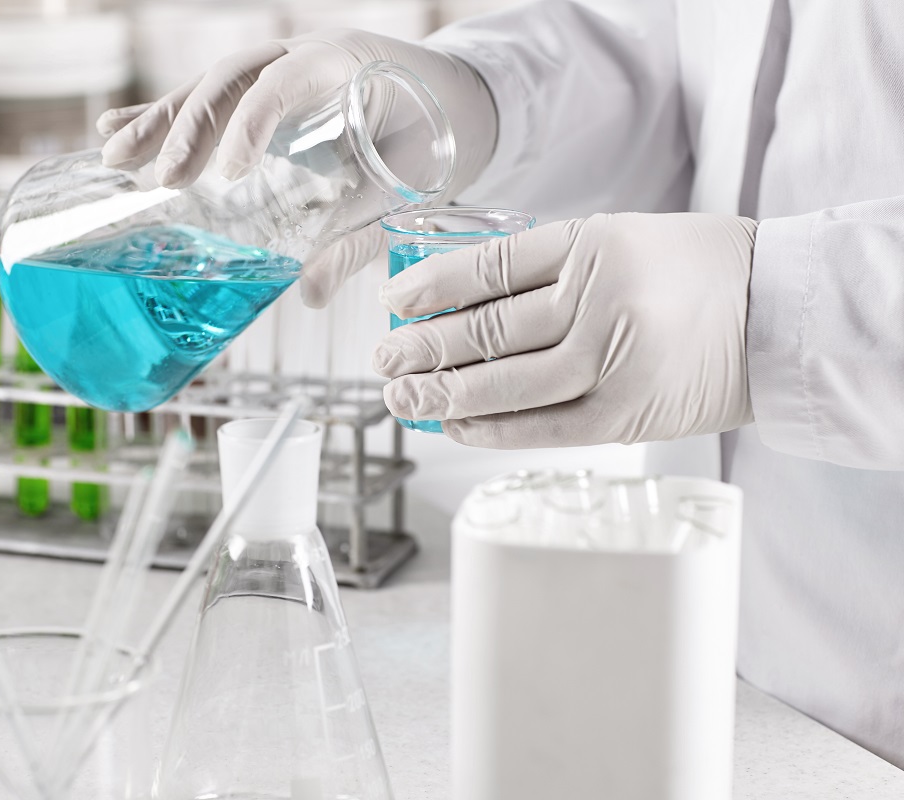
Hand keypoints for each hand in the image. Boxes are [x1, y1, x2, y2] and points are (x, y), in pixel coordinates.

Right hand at [97, 29, 496, 307]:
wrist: (447, 102)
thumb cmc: (428, 140)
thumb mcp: (400, 190)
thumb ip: (356, 238)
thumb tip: (311, 295)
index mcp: (341, 64)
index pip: (282, 83)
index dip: (250, 126)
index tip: (228, 175)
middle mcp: (298, 56)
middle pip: (228, 79)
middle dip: (187, 126)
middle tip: (161, 178)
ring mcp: (273, 69)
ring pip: (205, 87)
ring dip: (159, 121)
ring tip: (114, 157)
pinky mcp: (256, 91)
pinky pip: (203, 100)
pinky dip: (159, 115)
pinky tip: (114, 133)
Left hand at [373, 213, 758, 447]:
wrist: (776, 315)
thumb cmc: (692, 273)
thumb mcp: (621, 238)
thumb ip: (548, 266)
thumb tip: (459, 301)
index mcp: (595, 243)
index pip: (489, 266)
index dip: (431, 287)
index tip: (394, 302)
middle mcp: (599, 299)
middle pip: (487, 329)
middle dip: (423, 348)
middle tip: (382, 360)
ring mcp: (613, 360)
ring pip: (505, 382)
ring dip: (444, 394)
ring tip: (402, 397)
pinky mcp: (625, 414)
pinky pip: (540, 427)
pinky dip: (490, 429)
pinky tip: (453, 426)